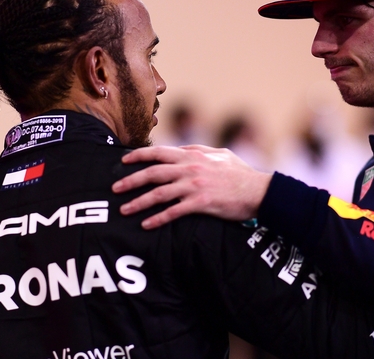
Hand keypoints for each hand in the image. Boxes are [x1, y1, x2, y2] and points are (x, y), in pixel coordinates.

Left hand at [112, 145, 272, 228]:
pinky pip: (174, 212)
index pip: (159, 152)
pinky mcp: (201, 203)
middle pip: (153, 173)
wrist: (259, 191)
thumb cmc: (241, 174)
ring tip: (124, 209)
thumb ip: (200, 150)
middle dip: (131, 180)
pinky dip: (158, 218)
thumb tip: (185, 148)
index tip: (123, 161)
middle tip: (115, 189)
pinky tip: (146, 225)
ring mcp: (194, 186)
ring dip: (139, 202)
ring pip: (159, 193)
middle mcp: (190, 168)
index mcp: (193, 155)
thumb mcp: (220, 155)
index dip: (139, 156)